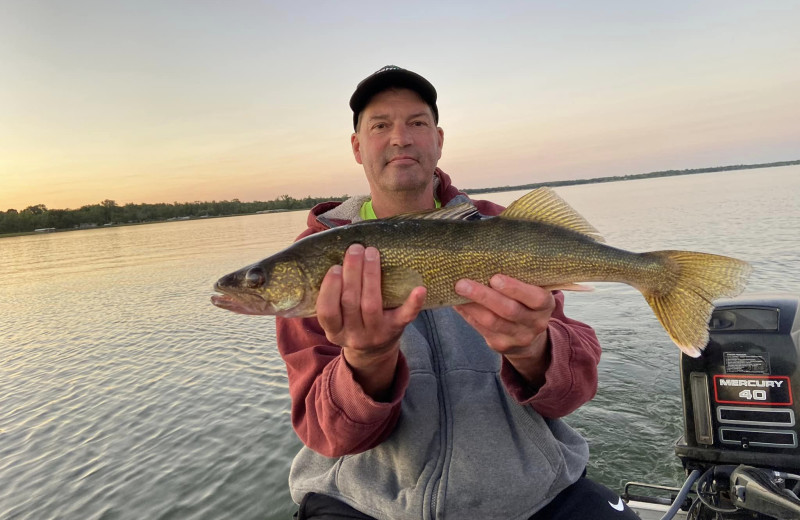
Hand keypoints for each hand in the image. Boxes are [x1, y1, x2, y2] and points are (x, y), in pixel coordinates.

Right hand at [316, 244, 425, 399]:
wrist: (374, 353)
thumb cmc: (352, 324)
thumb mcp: (337, 320)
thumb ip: (334, 298)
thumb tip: (337, 258)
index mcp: (335, 331)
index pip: (328, 311)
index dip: (329, 288)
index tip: (335, 267)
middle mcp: (354, 335)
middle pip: (350, 302)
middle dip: (352, 272)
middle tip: (355, 249)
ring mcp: (377, 333)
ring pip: (372, 304)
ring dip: (371, 276)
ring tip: (371, 254)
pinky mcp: (397, 329)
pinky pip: (405, 316)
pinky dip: (413, 303)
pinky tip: (419, 288)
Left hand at [454, 274, 554, 388]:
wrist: (528, 337)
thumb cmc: (525, 303)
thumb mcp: (531, 291)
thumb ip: (518, 279)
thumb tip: (483, 262)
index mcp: (546, 305)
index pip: (535, 298)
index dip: (515, 288)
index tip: (495, 278)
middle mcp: (536, 323)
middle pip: (509, 310)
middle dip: (484, 296)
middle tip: (462, 283)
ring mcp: (519, 337)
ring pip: (492, 321)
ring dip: (472, 305)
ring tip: (457, 290)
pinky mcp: (501, 345)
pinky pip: (481, 329)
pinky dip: (468, 314)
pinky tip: (458, 303)